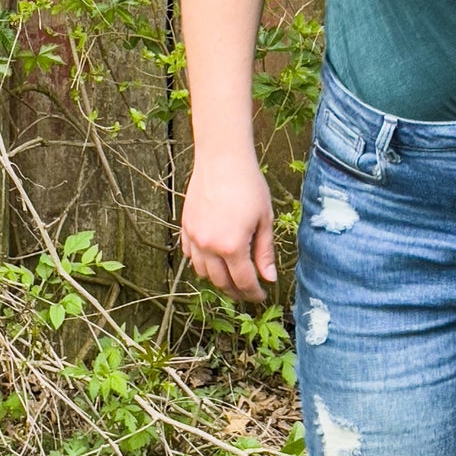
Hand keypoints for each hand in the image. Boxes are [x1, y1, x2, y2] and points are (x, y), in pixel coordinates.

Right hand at [180, 152, 276, 303]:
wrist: (222, 159)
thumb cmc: (248, 186)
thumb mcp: (265, 220)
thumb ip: (265, 252)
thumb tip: (269, 277)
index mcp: (232, 246)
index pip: (243, 281)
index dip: (254, 293)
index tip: (261, 296)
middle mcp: (209, 246)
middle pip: (221, 282)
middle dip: (236, 292)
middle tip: (248, 293)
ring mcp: (194, 237)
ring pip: (202, 272)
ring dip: (217, 279)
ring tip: (231, 278)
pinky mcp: (185, 226)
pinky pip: (190, 254)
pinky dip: (201, 263)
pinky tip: (213, 261)